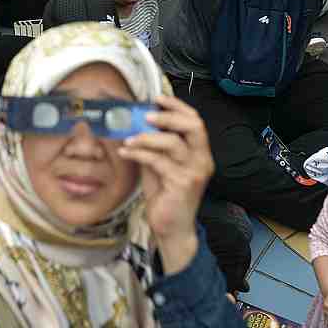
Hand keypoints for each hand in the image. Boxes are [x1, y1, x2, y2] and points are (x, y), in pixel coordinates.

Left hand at [118, 94, 214, 273]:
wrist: (172, 229)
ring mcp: (194, 172)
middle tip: (145, 116)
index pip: (196, 121)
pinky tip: (125, 152)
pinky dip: (138, 153)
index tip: (158, 98)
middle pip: (194, 126)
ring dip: (146, 137)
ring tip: (128, 139)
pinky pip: (157, 161)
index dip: (178, 106)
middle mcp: (202, 160)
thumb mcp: (159, 165)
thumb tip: (136, 122)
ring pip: (172, 142)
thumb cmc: (166, 196)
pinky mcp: (181, 184)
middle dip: (168, 116)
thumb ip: (155, 146)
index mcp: (200, 153)